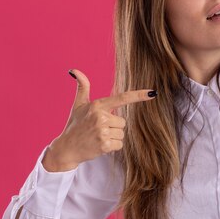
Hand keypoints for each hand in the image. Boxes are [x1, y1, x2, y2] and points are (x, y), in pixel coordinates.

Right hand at [42, 69, 156, 171]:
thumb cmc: (74, 125)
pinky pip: (120, 144)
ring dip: (112, 137)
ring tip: (97, 137)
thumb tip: (75, 70)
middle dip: (113, 127)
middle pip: (122, 122)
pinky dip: (112, 147)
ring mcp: (102, 131)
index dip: (138, 96)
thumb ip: (82, 87)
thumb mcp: (78, 105)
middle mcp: (100, 117)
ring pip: (121, 133)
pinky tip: (99, 145)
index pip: (122, 98)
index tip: (152, 93)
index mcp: (97, 105)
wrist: (66, 148)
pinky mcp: (104, 145)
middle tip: (98, 129)